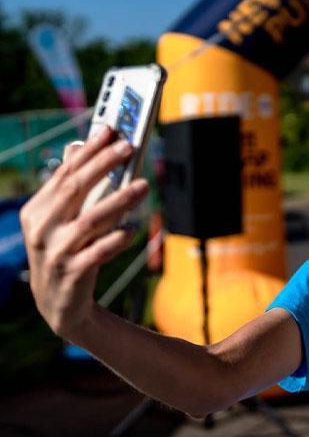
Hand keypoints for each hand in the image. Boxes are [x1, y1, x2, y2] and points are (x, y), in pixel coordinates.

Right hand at [20, 126, 148, 337]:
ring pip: (90, 220)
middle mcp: (42, 230)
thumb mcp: (61, 221)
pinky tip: (132, 230)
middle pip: (75, 190)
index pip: (64, 175)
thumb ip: (70, 187)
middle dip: (103, 165)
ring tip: (143, 186)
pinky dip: (116, 239)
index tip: (109, 131)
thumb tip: (78, 145)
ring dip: (119, 200)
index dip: (87, 151)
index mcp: (37, 212)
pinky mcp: (73, 274)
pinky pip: (98, 253)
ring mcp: (56, 253)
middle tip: (128, 147)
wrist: (59, 305)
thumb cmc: (66, 252)